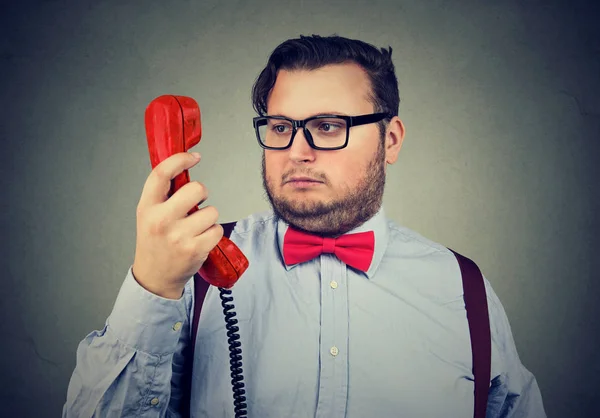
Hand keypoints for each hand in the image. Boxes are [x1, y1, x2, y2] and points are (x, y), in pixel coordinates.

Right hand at [132, 152, 222, 298]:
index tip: (193, 157)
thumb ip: (163, 193)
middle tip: (195, 204)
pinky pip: (217, 229)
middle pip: (196, 189)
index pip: (161, 173)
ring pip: (212, 211)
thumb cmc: (154, 242)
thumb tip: (184, 167)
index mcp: (147, 207)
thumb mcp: (148, 214)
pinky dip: (213, 233)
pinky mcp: (195, 249)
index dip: (180, 159)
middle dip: (202, 194)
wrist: (154, 276)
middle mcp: (161, 220)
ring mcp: (178, 236)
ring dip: (208, 218)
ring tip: (195, 228)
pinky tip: (201, 239)